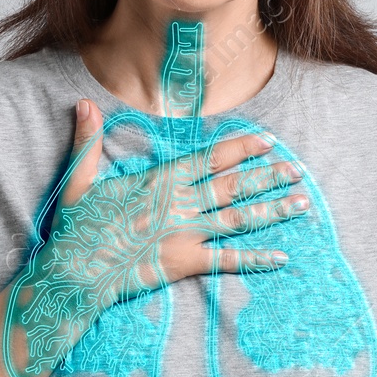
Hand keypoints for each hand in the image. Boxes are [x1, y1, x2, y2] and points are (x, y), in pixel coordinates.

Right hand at [2, 97, 306, 376]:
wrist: (75, 273)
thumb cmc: (77, 228)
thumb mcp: (81, 179)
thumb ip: (89, 141)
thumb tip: (84, 103)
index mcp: (161, 179)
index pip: (211, 158)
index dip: (242, 148)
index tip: (268, 142)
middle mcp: (180, 202)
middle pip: (234, 184)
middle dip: (269, 175)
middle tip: (298, 169)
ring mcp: (186, 233)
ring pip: (240, 217)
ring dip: (272, 209)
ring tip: (301, 202)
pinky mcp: (185, 263)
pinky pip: (228, 260)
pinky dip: (256, 259)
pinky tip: (282, 257)